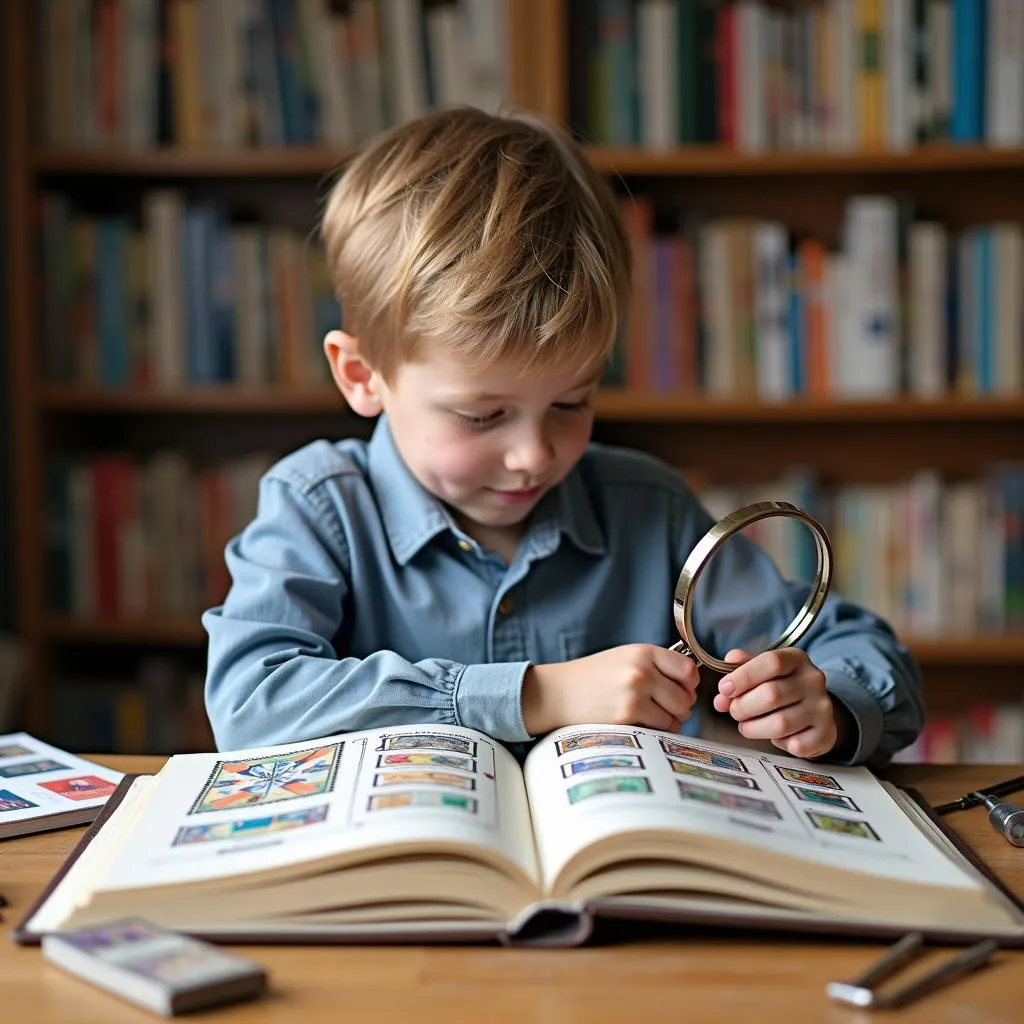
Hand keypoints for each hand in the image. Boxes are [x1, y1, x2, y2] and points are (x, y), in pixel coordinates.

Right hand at [522, 644, 699, 735]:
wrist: (559, 692)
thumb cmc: (592, 677)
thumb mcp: (625, 658)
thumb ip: (657, 665)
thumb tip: (690, 686)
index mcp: (643, 652)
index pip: (688, 669)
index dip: (689, 684)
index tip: (681, 689)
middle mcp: (642, 671)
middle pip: (685, 697)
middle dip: (679, 707)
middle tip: (664, 708)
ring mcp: (635, 695)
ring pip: (676, 716)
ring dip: (668, 721)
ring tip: (649, 716)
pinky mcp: (628, 717)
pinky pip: (660, 730)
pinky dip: (655, 731)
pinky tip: (638, 724)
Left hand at [713, 648, 837, 758]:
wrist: (814, 710)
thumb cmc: (780, 687)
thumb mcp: (762, 670)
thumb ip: (740, 672)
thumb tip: (724, 688)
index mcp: (796, 659)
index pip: (771, 662)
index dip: (743, 676)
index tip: (724, 689)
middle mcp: (813, 680)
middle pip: (772, 695)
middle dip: (743, 706)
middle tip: (734, 711)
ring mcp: (823, 708)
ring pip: (781, 723)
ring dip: (754, 728)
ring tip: (746, 726)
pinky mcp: (826, 733)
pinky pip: (795, 744)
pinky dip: (778, 743)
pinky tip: (775, 736)